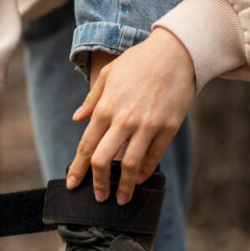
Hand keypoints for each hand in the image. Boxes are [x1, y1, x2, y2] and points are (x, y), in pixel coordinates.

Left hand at [67, 28, 195, 204]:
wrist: (176, 51)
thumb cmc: (138, 61)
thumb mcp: (107, 75)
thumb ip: (91, 100)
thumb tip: (76, 119)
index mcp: (105, 108)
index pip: (86, 147)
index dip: (78, 169)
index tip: (73, 184)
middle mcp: (124, 120)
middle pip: (104, 161)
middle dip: (98, 183)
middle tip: (98, 197)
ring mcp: (147, 125)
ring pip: (130, 164)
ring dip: (124, 186)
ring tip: (121, 199)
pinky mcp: (168, 126)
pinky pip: (154, 155)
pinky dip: (146, 170)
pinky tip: (140, 179)